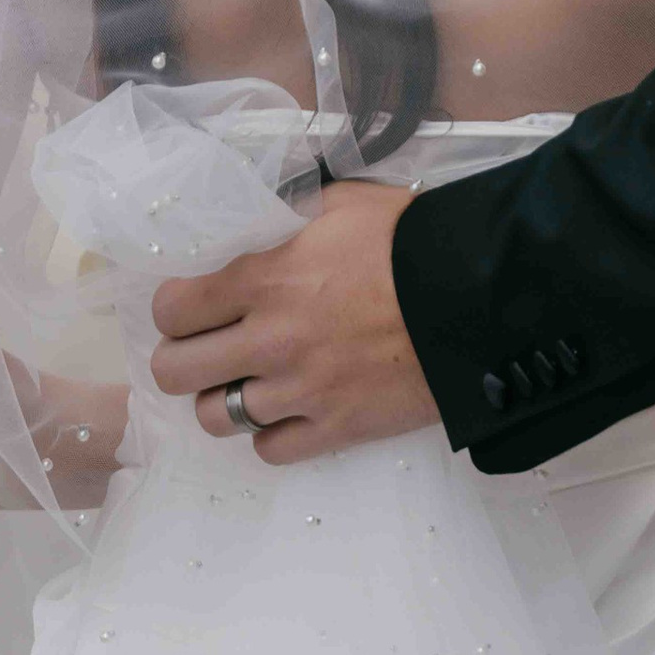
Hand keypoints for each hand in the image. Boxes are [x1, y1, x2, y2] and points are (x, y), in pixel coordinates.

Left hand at [150, 181, 431, 463]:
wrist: (482, 298)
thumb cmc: (415, 243)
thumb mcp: (345, 203)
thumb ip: (291, 212)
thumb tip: (263, 217)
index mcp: (266, 280)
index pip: (173, 309)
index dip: (174, 308)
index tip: (191, 306)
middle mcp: (271, 341)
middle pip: (175, 372)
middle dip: (183, 358)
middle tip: (208, 348)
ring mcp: (302, 392)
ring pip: (216, 419)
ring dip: (224, 399)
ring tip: (247, 383)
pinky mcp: (337, 428)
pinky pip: (271, 450)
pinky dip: (272, 434)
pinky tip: (289, 410)